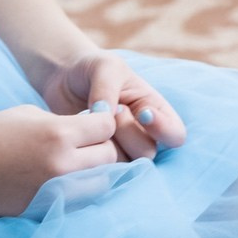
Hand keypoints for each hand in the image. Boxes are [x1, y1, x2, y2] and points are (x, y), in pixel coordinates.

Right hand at [0, 105, 121, 216]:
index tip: (95, 121)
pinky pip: (82, 200)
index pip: (107, 125)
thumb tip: (92, 130)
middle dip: (104, 146)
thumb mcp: (33, 114)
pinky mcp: (47, 209)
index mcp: (60, 134)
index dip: (104, 120)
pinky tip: (72, 180)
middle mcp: (63, 164)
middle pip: (111, 155)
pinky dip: (83, 190)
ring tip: (84, 163)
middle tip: (91, 143)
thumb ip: (67, 122)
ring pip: (103, 183)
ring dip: (99, 171)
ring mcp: (56, 191)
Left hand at [43, 49, 185, 160]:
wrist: (62, 79)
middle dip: (127, 131)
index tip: (144, 114)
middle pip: (147, 152)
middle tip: (112, 110)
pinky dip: (91, 154)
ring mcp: (119, 150)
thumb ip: (107, 89)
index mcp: (154, 111)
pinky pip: (100, 169)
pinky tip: (82, 134)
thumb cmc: (92, 69)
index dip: (163, 129)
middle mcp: (141, 135)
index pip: (175, 134)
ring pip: (124, 164)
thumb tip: (105, 118)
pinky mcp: (97, 160)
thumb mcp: (105, 67)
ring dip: (108, 143)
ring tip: (93, 120)